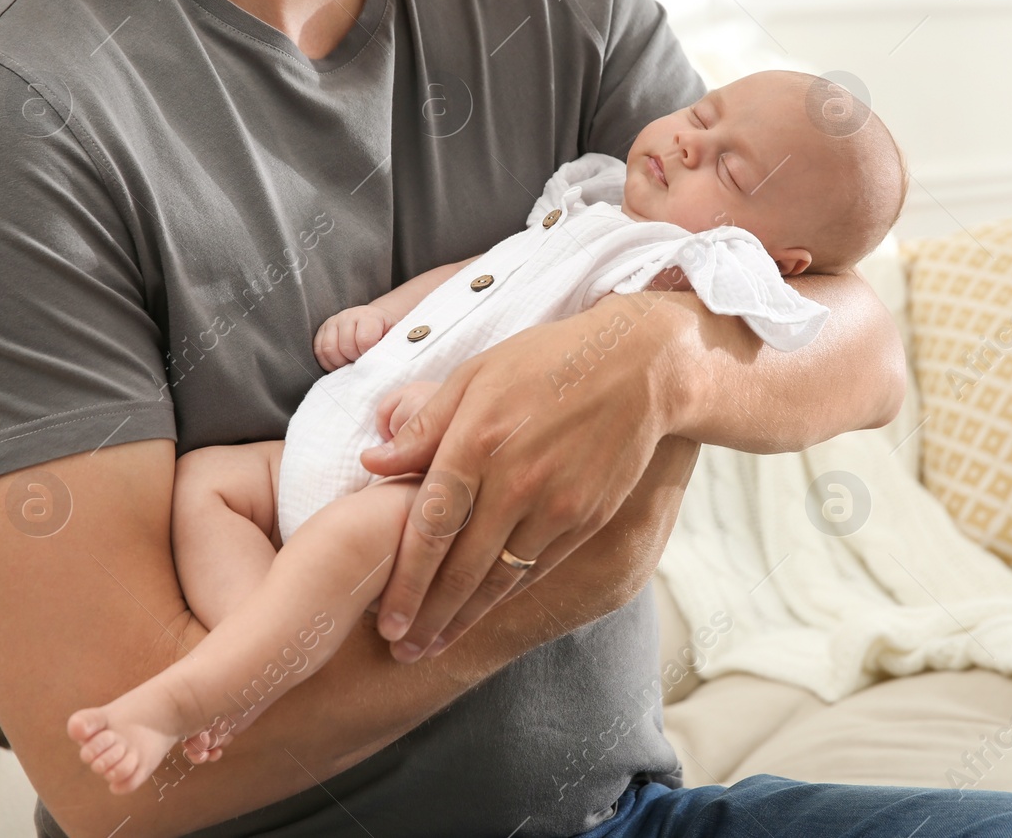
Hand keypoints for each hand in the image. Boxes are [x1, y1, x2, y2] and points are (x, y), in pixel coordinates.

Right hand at [313, 304, 393, 370]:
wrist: (375, 320)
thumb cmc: (385, 333)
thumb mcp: (394, 337)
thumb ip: (389, 348)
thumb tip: (381, 364)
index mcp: (369, 316)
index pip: (364, 340)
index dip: (368, 354)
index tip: (372, 356)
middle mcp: (348, 315)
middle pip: (345, 347)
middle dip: (354, 359)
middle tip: (361, 361)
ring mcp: (333, 322)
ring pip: (328, 349)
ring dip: (340, 362)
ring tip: (351, 362)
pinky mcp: (322, 330)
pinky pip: (318, 351)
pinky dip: (328, 362)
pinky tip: (340, 362)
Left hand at [358, 292, 686, 661]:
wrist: (639, 368)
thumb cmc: (548, 361)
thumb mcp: (477, 374)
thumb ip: (424, 423)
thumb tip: (372, 460)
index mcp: (477, 441)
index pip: (429, 527)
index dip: (404, 580)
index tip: (383, 617)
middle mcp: (514, 482)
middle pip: (460, 567)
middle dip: (426, 616)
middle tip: (399, 650)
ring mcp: (555, 505)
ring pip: (499, 579)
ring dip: (463, 619)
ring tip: (433, 647)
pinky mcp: (587, 518)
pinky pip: (537, 568)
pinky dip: (506, 596)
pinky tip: (483, 612)